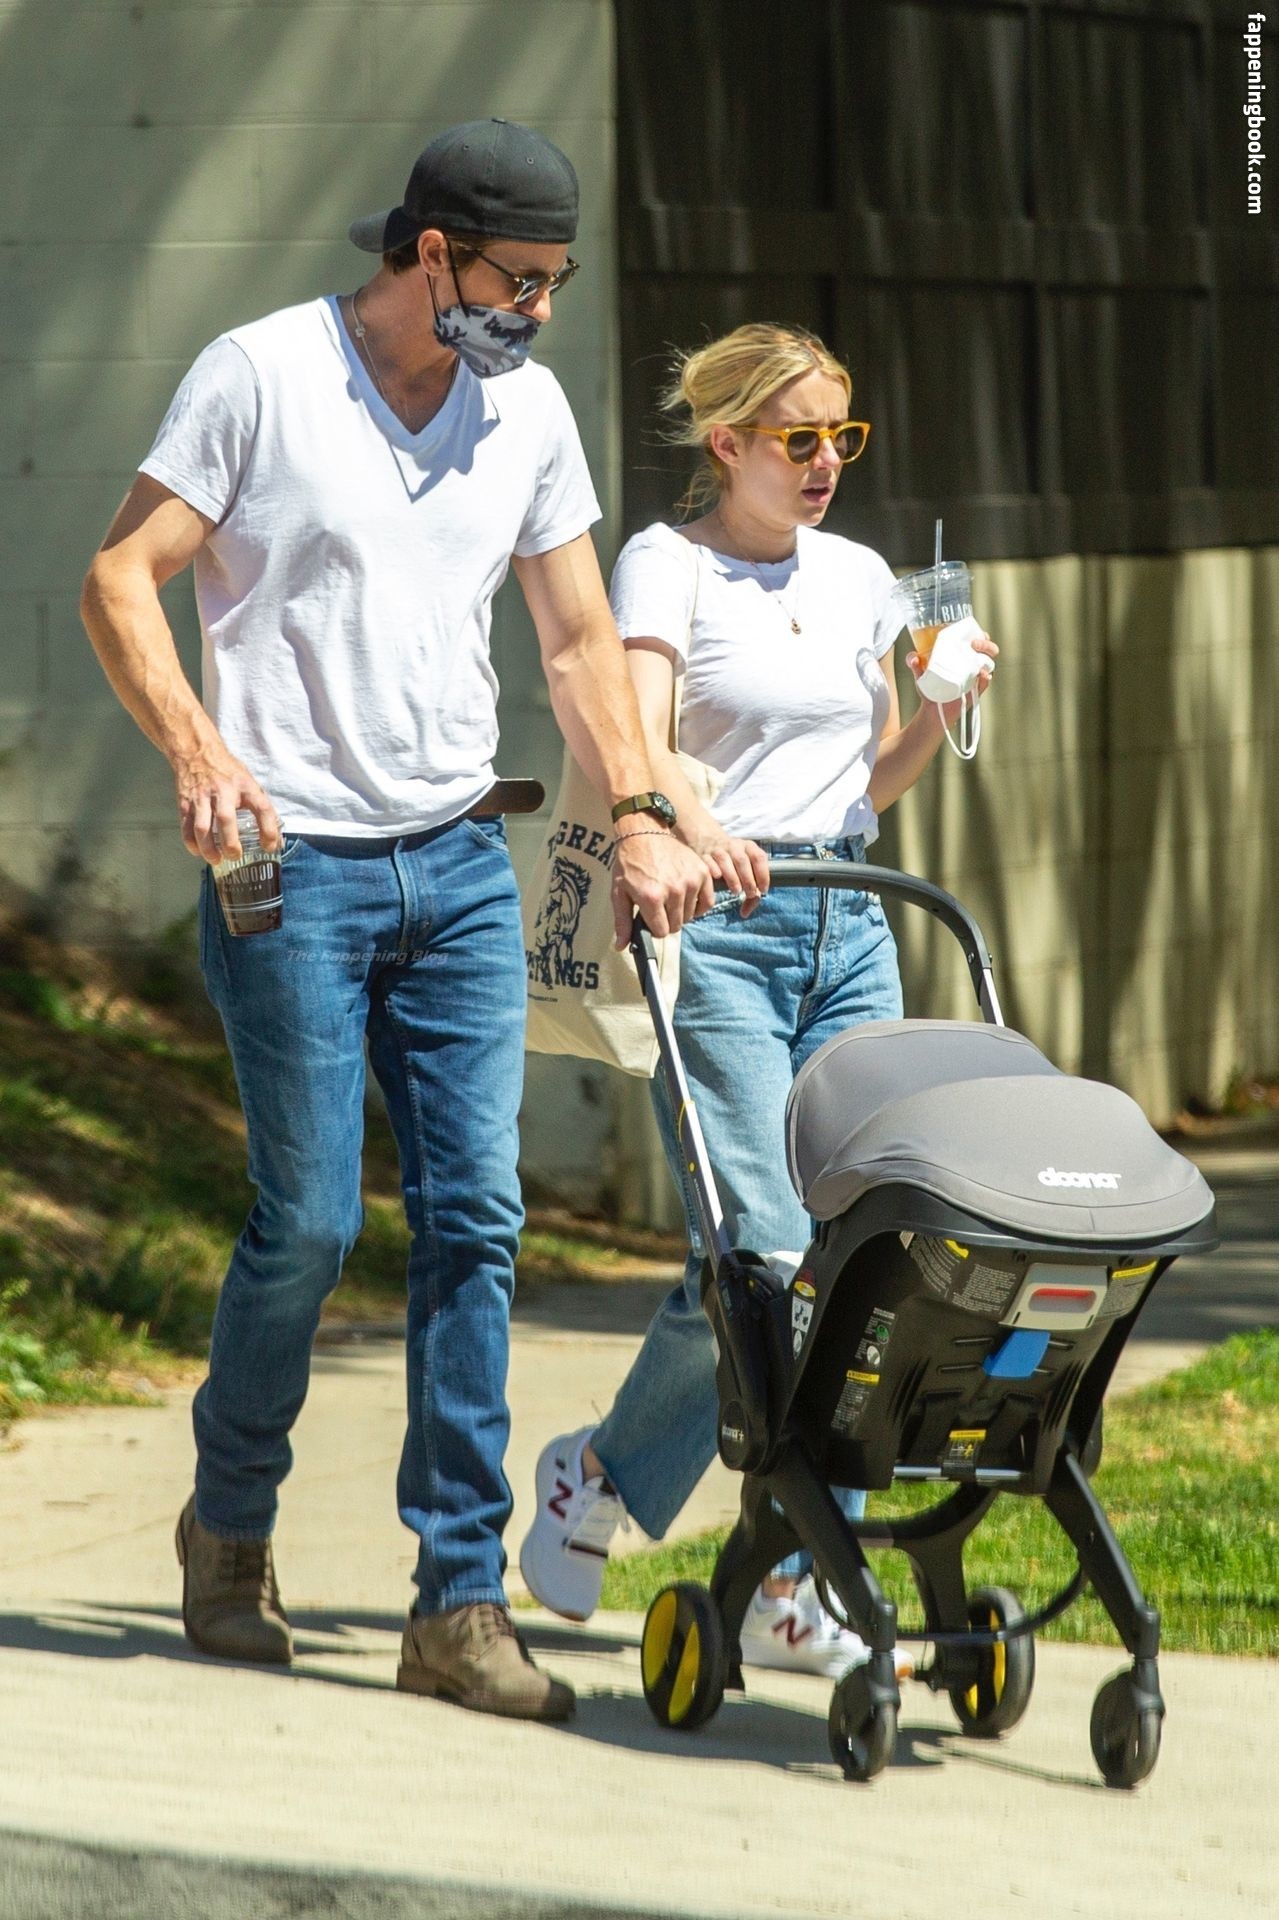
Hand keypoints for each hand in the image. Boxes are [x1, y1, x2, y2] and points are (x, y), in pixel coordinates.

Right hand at [172, 746, 281, 864]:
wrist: (196, 752)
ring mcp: (202, 797)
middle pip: (226, 819)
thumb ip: (262, 810)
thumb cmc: (228, 772)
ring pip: (202, 827)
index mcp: (245, 786)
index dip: (269, 830)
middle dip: (231, 843)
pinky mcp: (185, 803)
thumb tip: (276, 842)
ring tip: (217, 860)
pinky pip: (186, 827)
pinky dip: (191, 843)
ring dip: (209, 848)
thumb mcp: (249, 783)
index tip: (269, 847)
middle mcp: (223, 791)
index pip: (262, 808)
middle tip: (236, 856)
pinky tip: (199, 852)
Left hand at [610, 830, 712, 946]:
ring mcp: (691, 881)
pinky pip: (707, 901)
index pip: (661, 932)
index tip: (650, 917)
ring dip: (681, 911)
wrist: (644, 833)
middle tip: (659, 904)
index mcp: (652, 898)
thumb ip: (622, 922)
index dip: (654, 927)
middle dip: (667, 920)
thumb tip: (621, 947)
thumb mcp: (620, 893)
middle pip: (677, 925)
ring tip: (670, 895)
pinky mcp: (702, 873)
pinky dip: (699, 904)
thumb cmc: (630, 863)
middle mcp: (674, 891)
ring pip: (690, 915)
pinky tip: (688, 898)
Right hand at [686, 828, 770, 917]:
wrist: (707, 841)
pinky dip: (713, 870)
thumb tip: (745, 912)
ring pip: (725, 860)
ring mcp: (718, 849)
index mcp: (748, 847)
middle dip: (748, 879)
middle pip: (742, 860)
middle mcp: (734, 846)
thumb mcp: (745, 867)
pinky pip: (708, 862)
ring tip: (736, 891)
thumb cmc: (732, 861)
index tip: (762, 889)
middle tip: (749, 893)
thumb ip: (751, 888)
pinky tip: (717, 879)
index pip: (759, 857)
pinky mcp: (704, 855)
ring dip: (732, 877)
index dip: (763, 874)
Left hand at [906, 631, 998, 726]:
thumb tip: (913, 658)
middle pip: (988, 648)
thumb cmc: (929, 687)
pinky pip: (985, 682)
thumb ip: (913, 662)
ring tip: (978, 661)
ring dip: (987, 659)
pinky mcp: (975, 690)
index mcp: (961, 654)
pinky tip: (982, 675)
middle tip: (974, 644)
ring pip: (989, 663)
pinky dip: (985, 679)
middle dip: (985, 644)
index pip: (975, 638)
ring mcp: (975, 677)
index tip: (971, 634)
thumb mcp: (920, 672)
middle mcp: (971, 663)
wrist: (931, 710)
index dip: (978, 633)